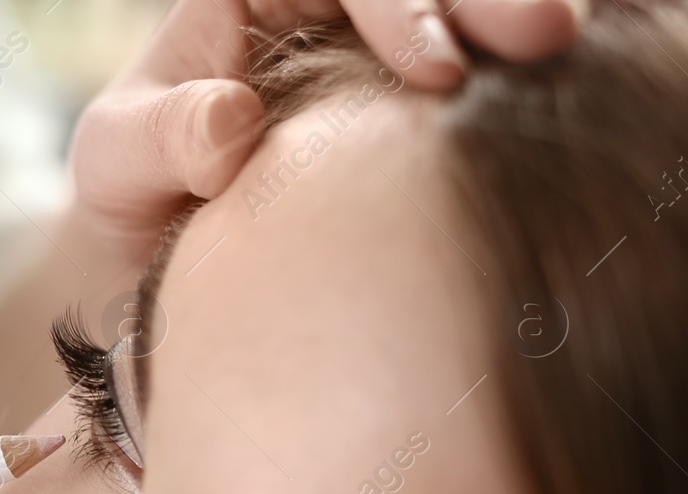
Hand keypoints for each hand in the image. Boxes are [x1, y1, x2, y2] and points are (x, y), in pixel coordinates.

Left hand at [69, 0, 582, 264]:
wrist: (165, 272)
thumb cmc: (133, 203)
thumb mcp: (115, 167)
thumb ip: (158, 138)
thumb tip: (230, 123)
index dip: (397, 1)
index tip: (434, 70)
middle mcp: (329, 11)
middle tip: (548, 38)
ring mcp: (383, 56)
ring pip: (469, 9)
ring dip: (521, 16)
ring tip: (572, 55)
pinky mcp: (422, 109)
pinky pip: (487, 74)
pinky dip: (524, 78)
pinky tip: (569, 94)